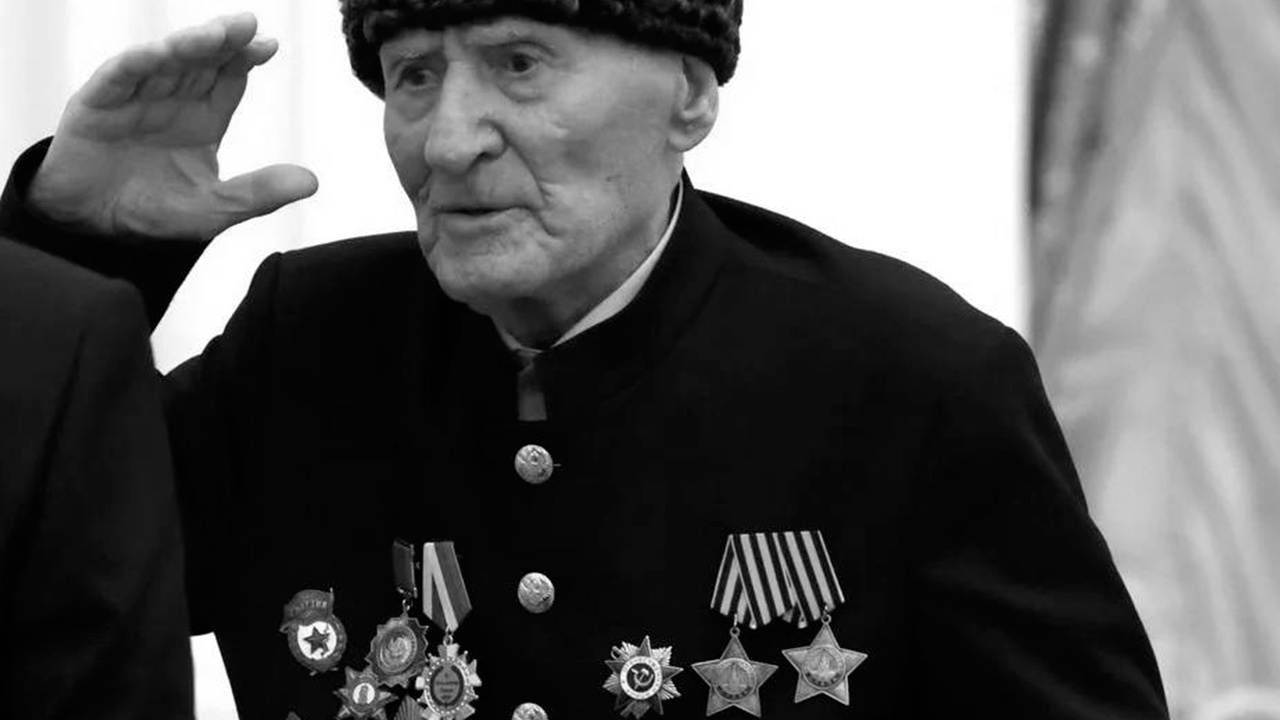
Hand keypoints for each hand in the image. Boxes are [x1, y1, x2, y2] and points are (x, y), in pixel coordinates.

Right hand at [28, 13, 318, 239]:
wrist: (94, 226)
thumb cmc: (154, 212)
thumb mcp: (215, 209)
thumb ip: (259, 194)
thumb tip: (312, 182)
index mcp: (203, 117)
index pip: (229, 77)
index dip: (246, 59)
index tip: (269, 45)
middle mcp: (171, 99)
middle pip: (201, 60)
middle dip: (223, 40)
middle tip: (247, 24)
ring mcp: (134, 97)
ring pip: (163, 61)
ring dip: (187, 45)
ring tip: (214, 35)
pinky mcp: (96, 104)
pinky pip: (118, 76)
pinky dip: (137, 63)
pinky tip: (158, 53)